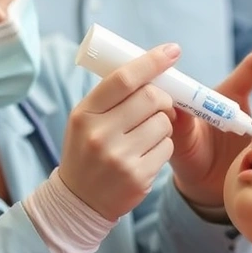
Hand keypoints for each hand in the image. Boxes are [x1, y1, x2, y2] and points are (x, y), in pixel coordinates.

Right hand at [58, 44, 179, 220]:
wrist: (79, 201)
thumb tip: (153, 67)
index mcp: (85, 114)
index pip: (124, 78)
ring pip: (164, 124)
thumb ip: (112, 96)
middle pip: (151, 98)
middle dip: (163, 99)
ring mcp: (119, 157)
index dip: (151, 61)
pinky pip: (168, 148)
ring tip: (147, 135)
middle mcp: (100, 134)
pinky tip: (147, 154)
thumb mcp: (86, 120)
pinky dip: (164, 146)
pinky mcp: (138, 177)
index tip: (172, 51)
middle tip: (161, 105)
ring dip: (164, 125)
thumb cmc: (88, 151)